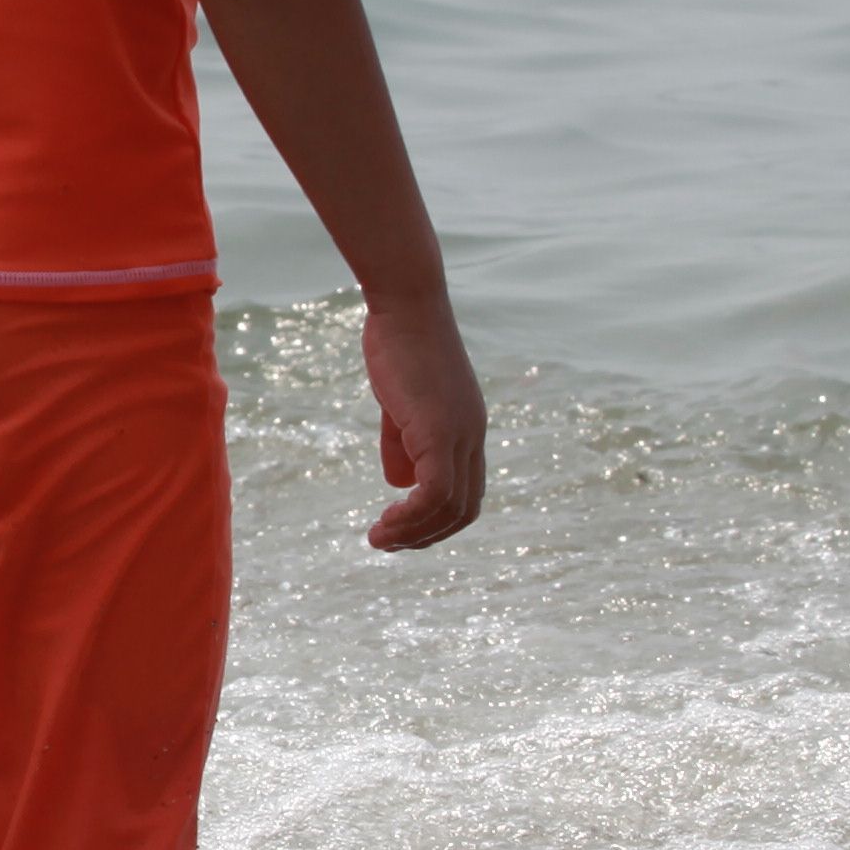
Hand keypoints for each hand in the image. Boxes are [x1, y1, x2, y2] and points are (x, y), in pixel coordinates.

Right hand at [363, 293, 485, 550]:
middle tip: (387, 544)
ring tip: (378, 539)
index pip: (467, 492)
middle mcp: (472, 435)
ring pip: (449, 506)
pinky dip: (412, 515)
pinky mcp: (440, 430)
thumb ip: (402, 441)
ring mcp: (460, 433)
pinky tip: (386, 519)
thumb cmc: (398, 343)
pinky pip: (434, 491)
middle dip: (426, 536)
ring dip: (412, 532)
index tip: (400, 528)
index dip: (437, 520)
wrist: (405, 305)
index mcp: (467, 429)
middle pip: (465, 509)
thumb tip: (399, 483)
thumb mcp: (400, 401)